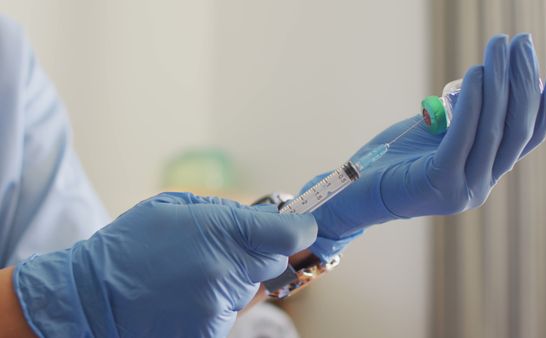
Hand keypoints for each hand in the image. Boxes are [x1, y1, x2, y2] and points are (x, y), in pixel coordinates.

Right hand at [12, 192, 316, 337]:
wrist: (89, 298)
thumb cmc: (130, 246)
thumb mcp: (176, 207)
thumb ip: (225, 212)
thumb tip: (264, 218)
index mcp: (221, 233)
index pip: (289, 235)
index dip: (301, 230)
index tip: (304, 227)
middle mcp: (226, 273)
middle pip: (274, 262)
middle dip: (262, 253)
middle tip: (230, 248)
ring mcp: (218, 308)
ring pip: (250, 288)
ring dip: (236, 279)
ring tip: (195, 273)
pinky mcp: (209, 334)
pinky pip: (230, 312)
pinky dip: (217, 303)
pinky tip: (187, 295)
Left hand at [305, 34, 545, 259]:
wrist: (354, 195)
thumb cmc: (392, 160)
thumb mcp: (435, 135)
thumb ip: (463, 117)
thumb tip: (490, 78)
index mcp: (483, 173)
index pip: (527, 137)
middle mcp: (480, 185)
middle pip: (516, 129)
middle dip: (524, 81)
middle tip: (523, 42)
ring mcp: (463, 188)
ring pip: (494, 130)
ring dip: (500, 83)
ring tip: (499, 47)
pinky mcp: (439, 184)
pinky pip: (463, 137)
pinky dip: (472, 103)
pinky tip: (474, 73)